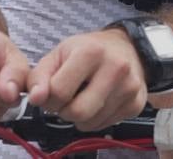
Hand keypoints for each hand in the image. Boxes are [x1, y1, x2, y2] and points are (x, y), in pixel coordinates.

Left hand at [26, 29, 147, 131]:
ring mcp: (129, 87)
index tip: (52, 93)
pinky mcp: (137, 103)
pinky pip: (105, 125)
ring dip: (80, 117)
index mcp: (90, 52)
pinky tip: (98, 102)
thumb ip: (39, 76)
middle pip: (77, 112)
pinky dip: (96, 119)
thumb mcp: (59, 54)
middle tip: (67, 100)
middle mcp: (114, 68)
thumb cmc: (89, 50)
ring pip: (91, 122)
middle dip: (65, 111)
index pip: (59, 91)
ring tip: (83, 98)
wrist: (128, 47)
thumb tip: (35, 99)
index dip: (49, 98)